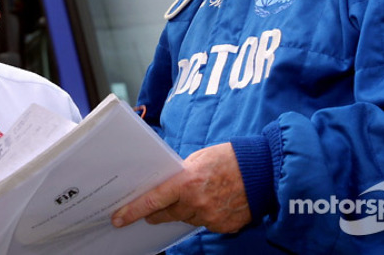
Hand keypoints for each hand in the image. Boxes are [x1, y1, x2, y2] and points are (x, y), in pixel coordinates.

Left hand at [111, 142, 250, 233]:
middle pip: (166, 214)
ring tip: (195, 195)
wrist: (264, 171)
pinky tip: (213, 201)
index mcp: (187, 182)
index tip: (118, 218)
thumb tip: (168, 184)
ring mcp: (211, 217)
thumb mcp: (199, 158)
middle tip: (150, 210)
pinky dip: (203, 214)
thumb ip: (181, 174)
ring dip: (184, 210)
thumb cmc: (230, 158)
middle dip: (156, 212)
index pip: (153, 200)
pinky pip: (204, 223)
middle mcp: (197, 203)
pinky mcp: (223, 226)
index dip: (133, 211)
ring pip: (185, 218)